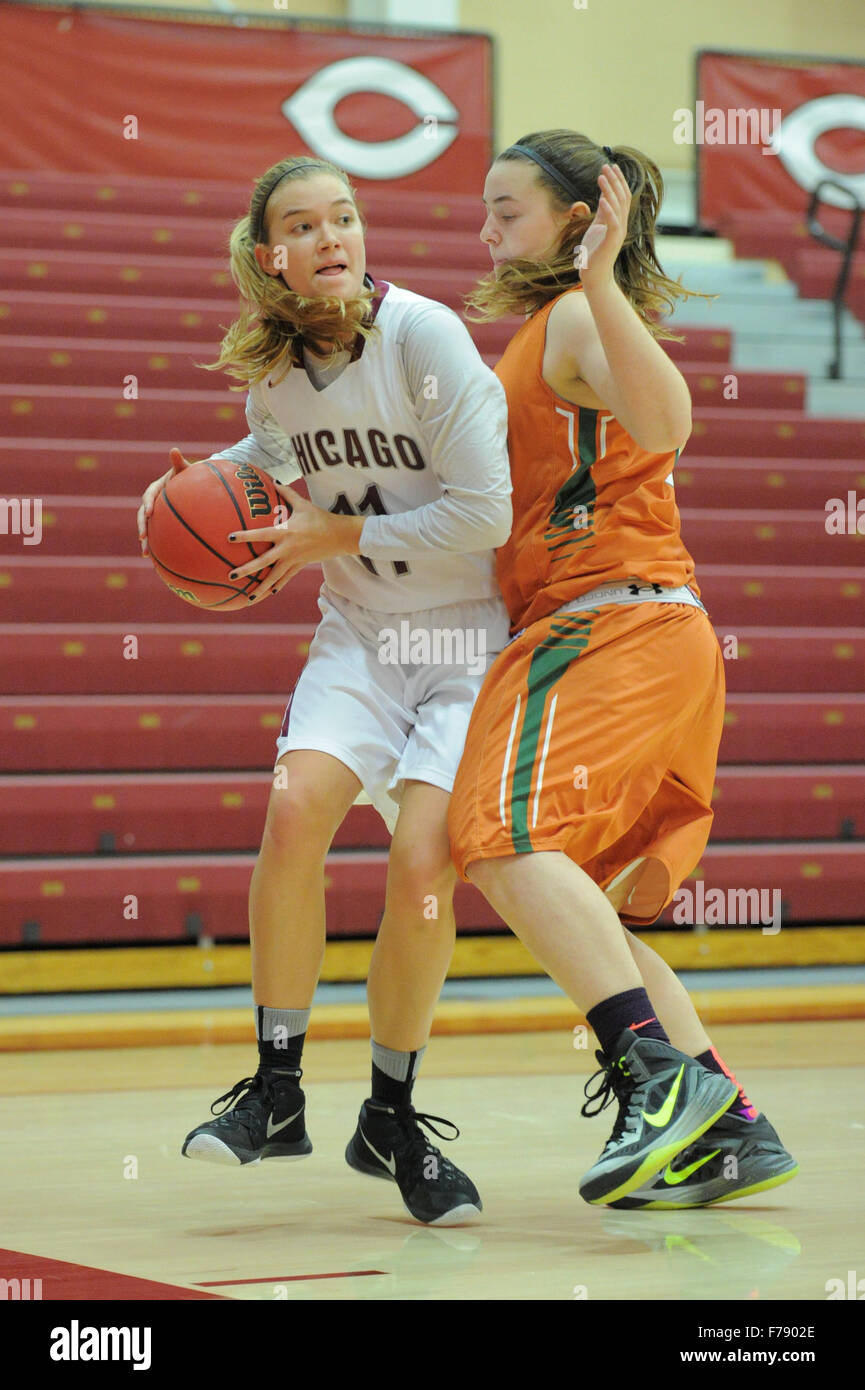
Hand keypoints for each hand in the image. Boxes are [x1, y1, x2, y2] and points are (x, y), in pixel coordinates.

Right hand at [138, 448, 192, 556]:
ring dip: (147, 542)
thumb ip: (179, 462)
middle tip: (142, 537)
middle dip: (142, 527)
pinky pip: (159, 535)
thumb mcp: (185, 468)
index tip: (150, 512)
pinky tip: (160, 561)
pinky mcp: (163, 524)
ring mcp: (157, 514)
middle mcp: (153, 503)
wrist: (193, 486)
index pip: (149, 495)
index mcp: (156, 488)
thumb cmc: (190, 475)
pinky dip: (158, 547)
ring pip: (149, 528)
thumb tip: (174, 450)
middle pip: (143, 515)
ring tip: (146, 555)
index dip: (147, 503)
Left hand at [227, 485, 364, 600]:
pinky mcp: (300, 565)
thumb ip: (287, 493)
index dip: (245, 536)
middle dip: (246, 570)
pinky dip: (277, 585)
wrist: (340, 536)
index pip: (260, 535)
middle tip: (231, 576)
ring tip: (247, 598)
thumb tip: (273, 480)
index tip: (230, 538)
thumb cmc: (321, 518)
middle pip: (263, 562)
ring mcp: (294, 559)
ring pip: (274, 577)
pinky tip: (268, 593)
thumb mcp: (303, 504)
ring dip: (260, 588)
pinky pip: (286, 578)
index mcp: (285, 532)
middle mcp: (287, 548)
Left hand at [576, 164, 632, 291]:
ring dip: (609, 190)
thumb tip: (604, 195)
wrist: (594, 274)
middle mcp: (622, 224)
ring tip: (601, 177)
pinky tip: (602, 199)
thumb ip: (603, 212)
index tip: (611, 167)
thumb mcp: (598, 226)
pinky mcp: (611, 240)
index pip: (622, 196)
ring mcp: (618, 232)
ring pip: (617, 206)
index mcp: (619, 220)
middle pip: (622, 197)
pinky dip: (608, 210)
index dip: (618, 180)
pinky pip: (612, 222)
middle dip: (614, 180)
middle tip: (606, 166)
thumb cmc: (594, 251)